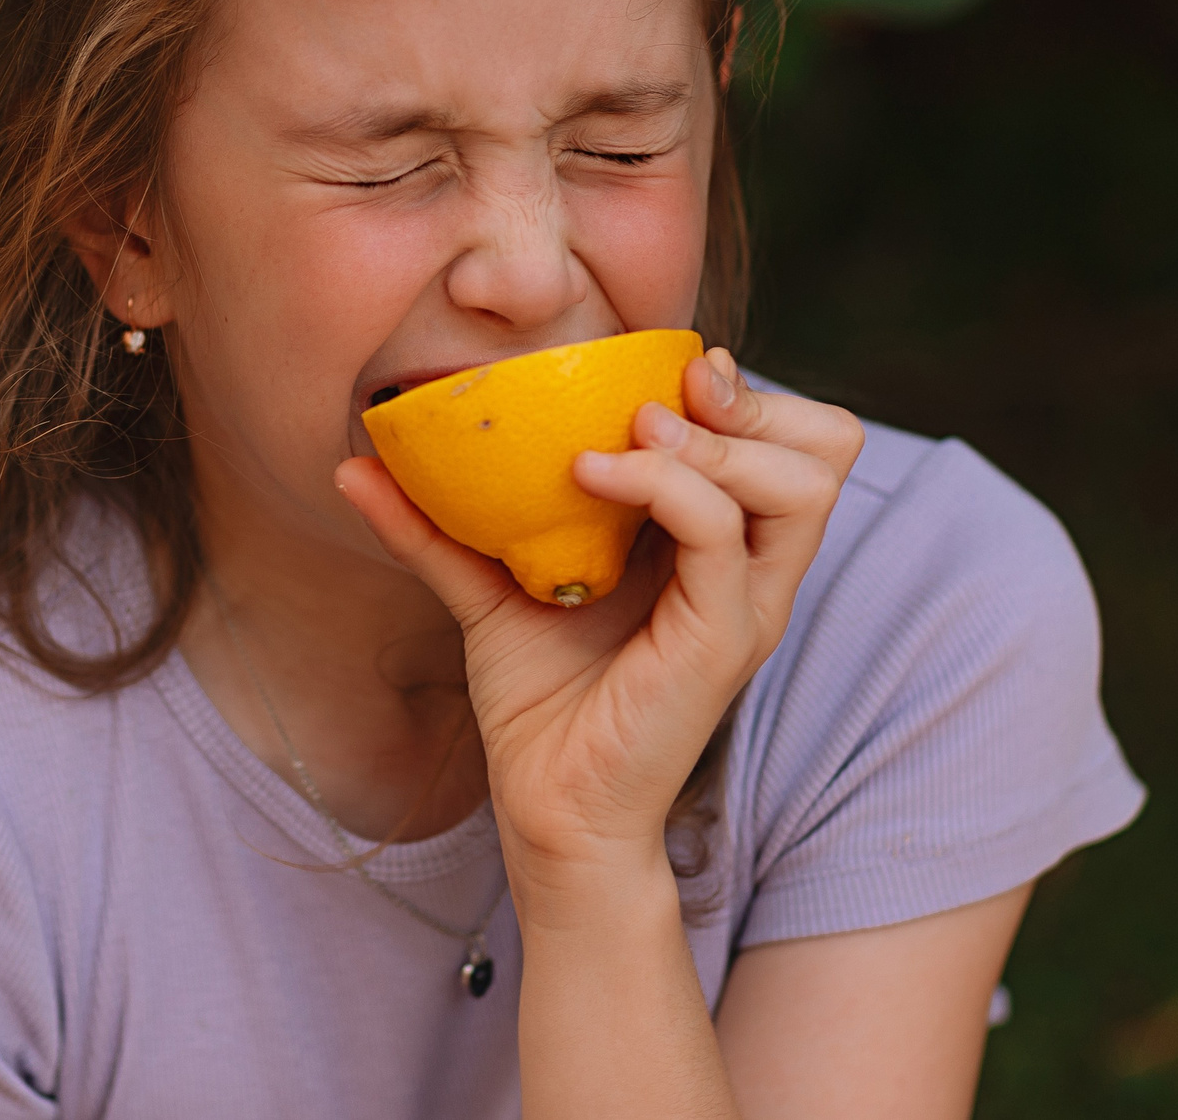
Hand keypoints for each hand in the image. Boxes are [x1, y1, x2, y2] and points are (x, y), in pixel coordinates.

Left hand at [336, 348, 862, 900]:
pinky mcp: (721, 639)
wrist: (545, 807)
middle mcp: (750, 569)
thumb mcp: (486, 587)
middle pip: (826, 447)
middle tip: (660, 398)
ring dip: (715, 437)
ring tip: (630, 434)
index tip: (667, 371)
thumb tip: (351, 462)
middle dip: (751, 400)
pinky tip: (592, 475)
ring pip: (802, 482)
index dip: (744, 390)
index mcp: (719, 544)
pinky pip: (722, 533)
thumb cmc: (537, 702)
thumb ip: (435, 523)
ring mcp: (745, 604)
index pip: (792, 436)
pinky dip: (666, 484)